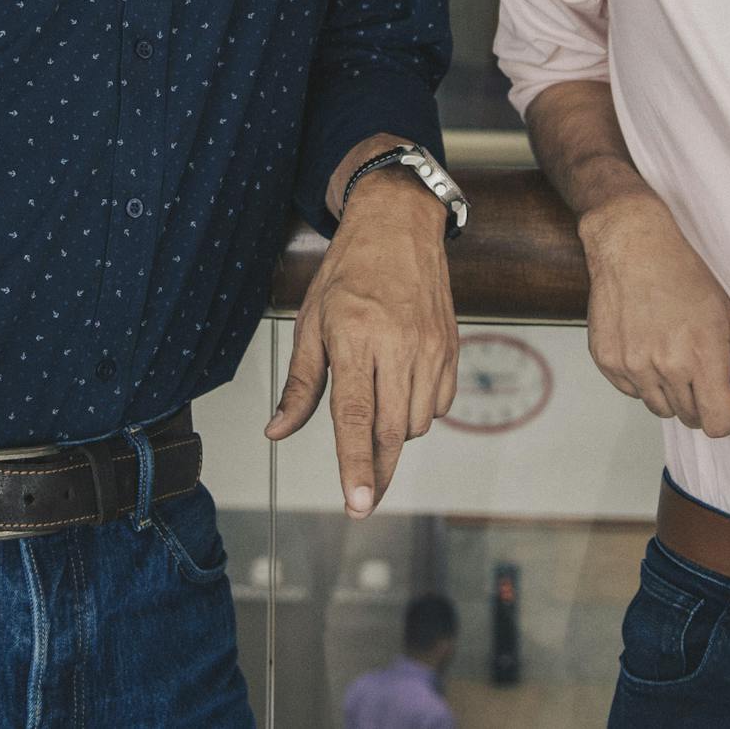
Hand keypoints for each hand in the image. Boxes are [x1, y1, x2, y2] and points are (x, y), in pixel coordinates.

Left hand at [264, 167, 458, 516]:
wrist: (399, 225)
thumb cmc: (349, 271)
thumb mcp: (311, 322)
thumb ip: (300, 384)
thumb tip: (277, 432)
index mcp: (355, 336)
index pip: (355, 417)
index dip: (356, 466)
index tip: (359, 504)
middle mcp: (398, 345)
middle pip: (392, 432)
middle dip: (377, 472)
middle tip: (362, 498)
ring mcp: (431, 348)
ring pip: (417, 423)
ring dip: (395, 436)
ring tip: (375, 409)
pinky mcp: (452, 348)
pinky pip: (440, 405)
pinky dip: (420, 412)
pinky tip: (401, 391)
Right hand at [580, 189, 729, 435]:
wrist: (632, 246)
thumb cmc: (685, 277)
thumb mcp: (729, 319)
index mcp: (702, 356)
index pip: (718, 424)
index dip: (726, 414)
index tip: (724, 396)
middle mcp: (666, 366)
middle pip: (690, 418)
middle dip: (699, 399)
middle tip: (695, 360)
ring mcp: (632, 366)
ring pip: (660, 408)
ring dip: (670, 390)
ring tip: (670, 349)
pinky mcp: (607, 362)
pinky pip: (632, 392)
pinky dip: (642, 377)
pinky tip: (646, 343)